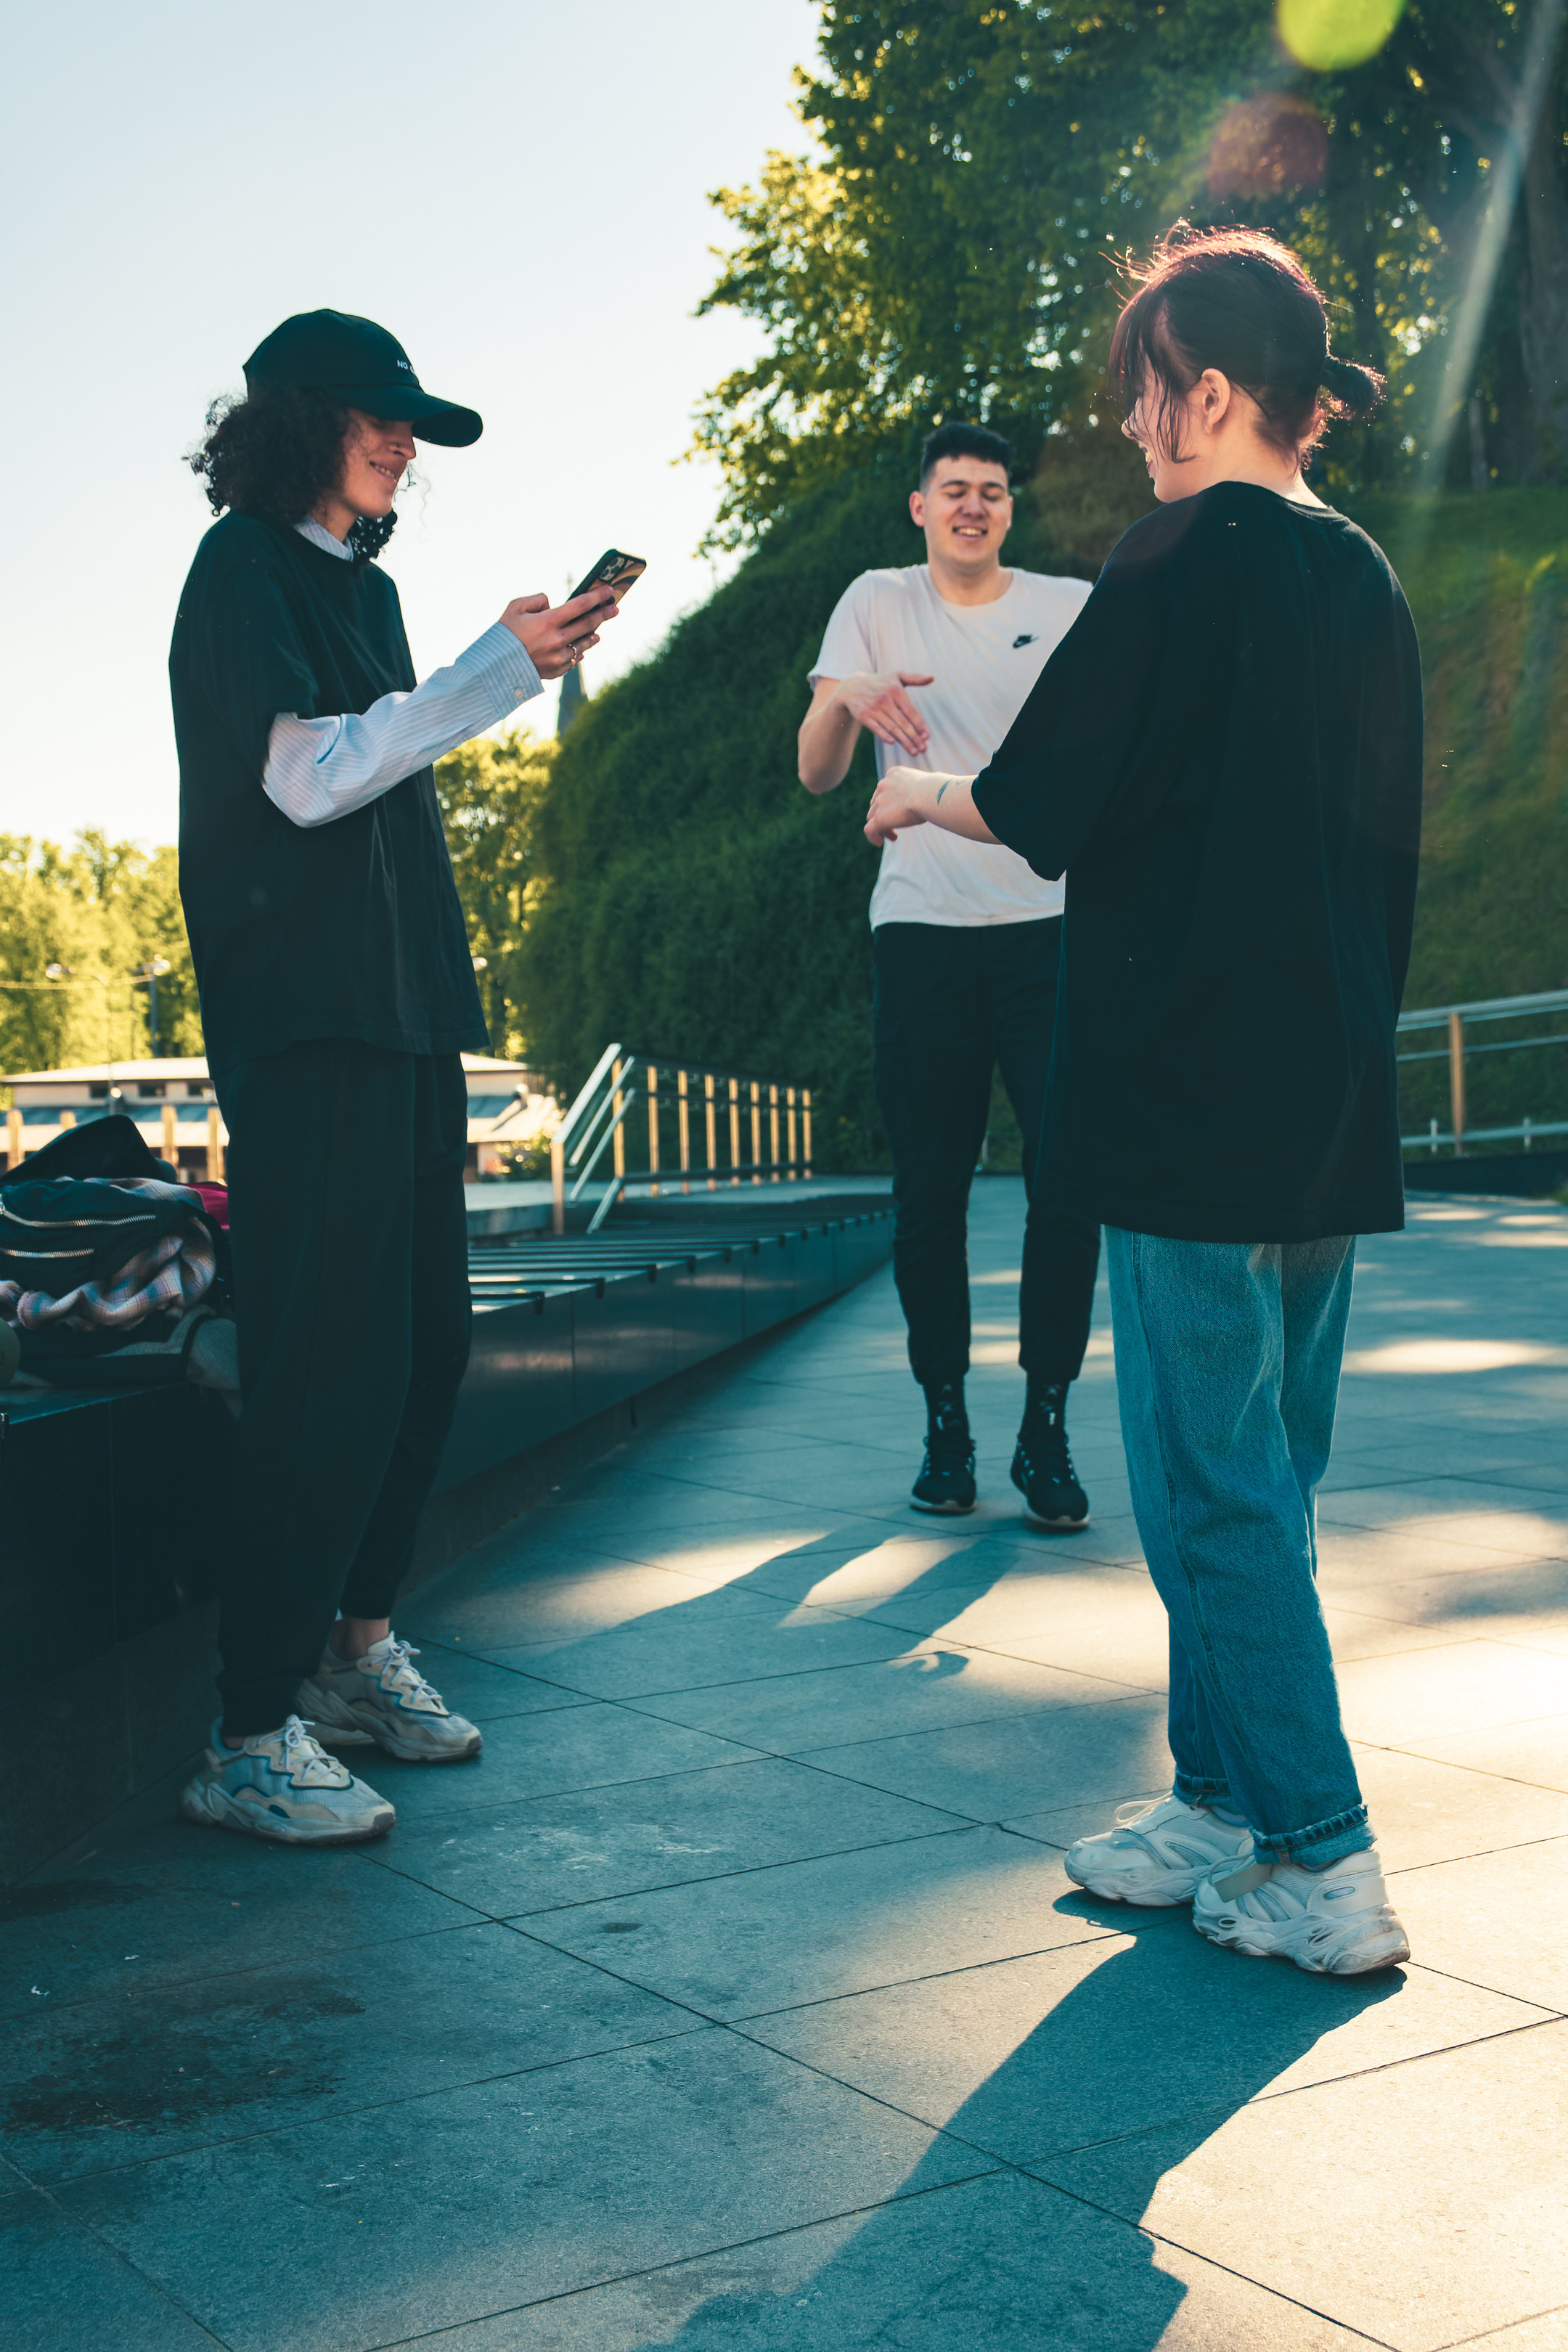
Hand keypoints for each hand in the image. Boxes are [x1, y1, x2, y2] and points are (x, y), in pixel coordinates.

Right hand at [499, 587, 618, 679]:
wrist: (494, 667)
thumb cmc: (504, 633)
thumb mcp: (515, 607)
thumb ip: (537, 600)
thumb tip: (552, 604)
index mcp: (548, 621)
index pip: (579, 605)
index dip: (596, 597)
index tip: (608, 591)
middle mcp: (557, 640)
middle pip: (588, 624)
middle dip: (604, 614)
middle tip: (615, 608)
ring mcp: (558, 658)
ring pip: (583, 644)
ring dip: (592, 635)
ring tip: (597, 629)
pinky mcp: (556, 671)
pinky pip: (573, 659)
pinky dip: (578, 652)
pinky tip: (582, 647)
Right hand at [837, 670, 933, 755]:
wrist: (852, 687)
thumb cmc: (880, 683)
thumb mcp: (897, 676)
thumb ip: (915, 678)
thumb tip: (932, 678)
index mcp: (896, 690)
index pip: (911, 711)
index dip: (920, 725)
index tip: (927, 737)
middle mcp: (885, 699)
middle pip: (903, 722)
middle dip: (914, 737)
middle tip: (923, 749)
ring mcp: (873, 708)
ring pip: (891, 728)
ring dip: (903, 741)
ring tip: (913, 751)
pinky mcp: (863, 715)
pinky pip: (876, 728)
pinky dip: (883, 735)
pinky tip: (892, 743)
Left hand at [865, 765, 929, 845]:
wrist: (930, 794)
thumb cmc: (937, 790)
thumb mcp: (925, 784)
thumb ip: (919, 790)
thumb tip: (929, 797)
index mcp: (894, 774)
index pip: (885, 789)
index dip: (889, 803)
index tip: (900, 812)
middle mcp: (883, 785)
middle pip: (876, 803)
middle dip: (884, 815)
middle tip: (896, 826)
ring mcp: (879, 801)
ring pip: (872, 817)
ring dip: (882, 827)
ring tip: (894, 837)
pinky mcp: (879, 818)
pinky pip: (869, 830)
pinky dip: (873, 837)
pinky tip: (879, 843)